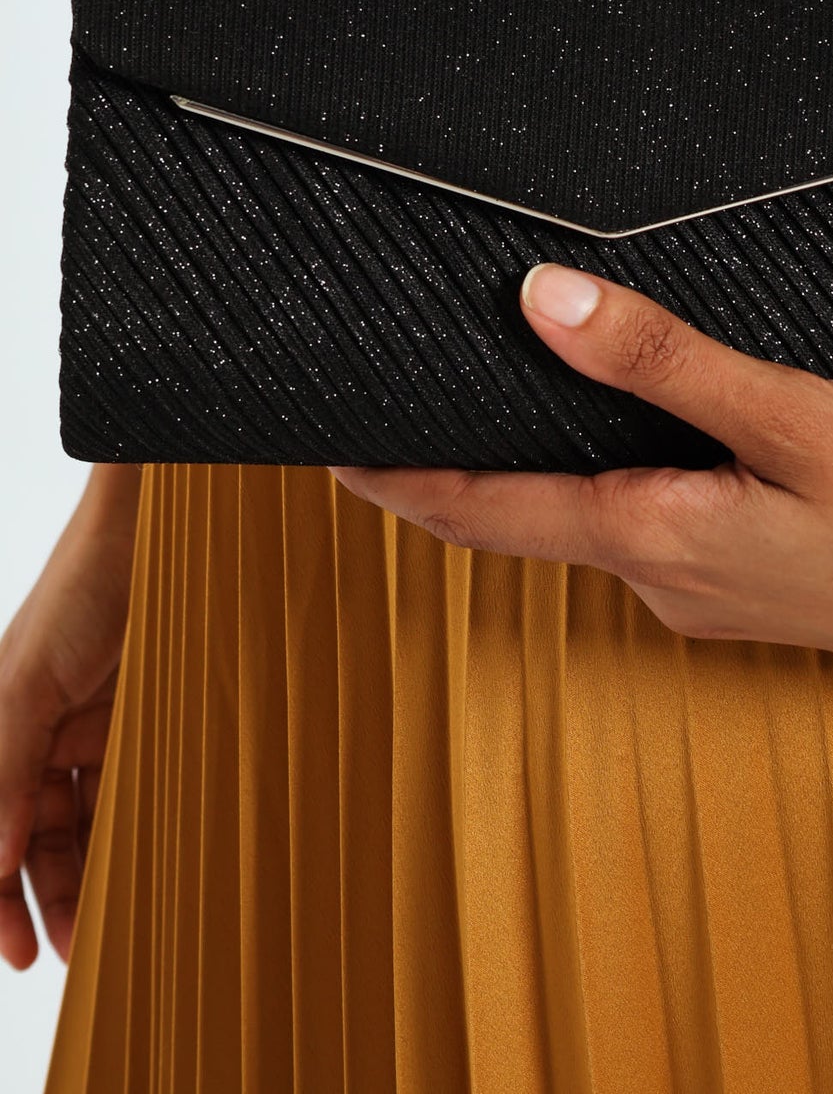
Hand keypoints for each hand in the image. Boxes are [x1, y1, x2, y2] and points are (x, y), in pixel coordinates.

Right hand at [0, 462, 141, 968]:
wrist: (164, 529)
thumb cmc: (83, 587)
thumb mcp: (28, 680)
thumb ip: (6, 769)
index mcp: (3, 724)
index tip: (14, 953)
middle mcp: (43, 730)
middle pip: (37, 836)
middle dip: (45, 897)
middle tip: (67, 956)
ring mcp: (97, 726)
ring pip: (88, 821)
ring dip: (95, 876)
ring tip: (109, 930)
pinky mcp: (148, 719)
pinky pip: (135, 789)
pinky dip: (136, 830)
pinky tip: (147, 868)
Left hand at [332, 264, 832, 683]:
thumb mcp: (797, 418)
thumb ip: (664, 363)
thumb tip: (543, 300)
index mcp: (657, 538)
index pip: (478, 510)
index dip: (392, 475)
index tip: (325, 440)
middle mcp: (666, 577)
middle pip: (519, 515)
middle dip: (446, 467)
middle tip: (392, 400)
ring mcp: (709, 587)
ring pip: (586, 517)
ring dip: (527, 468)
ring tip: (492, 396)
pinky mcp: (753, 579)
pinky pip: (647, 523)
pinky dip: (604, 478)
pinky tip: (622, 432)